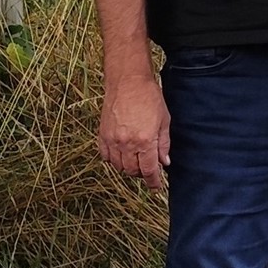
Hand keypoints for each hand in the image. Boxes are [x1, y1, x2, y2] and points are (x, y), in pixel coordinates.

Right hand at [98, 75, 170, 190]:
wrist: (128, 81)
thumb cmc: (149, 97)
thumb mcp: (164, 120)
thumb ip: (164, 144)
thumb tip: (165, 162)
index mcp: (145, 141)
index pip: (149, 170)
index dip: (153, 182)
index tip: (156, 186)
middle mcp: (127, 143)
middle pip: (133, 171)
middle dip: (142, 174)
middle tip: (148, 169)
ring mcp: (113, 140)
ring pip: (119, 166)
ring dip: (128, 168)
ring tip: (136, 160)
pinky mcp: (102, 134)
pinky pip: (106, 156)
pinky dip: (114, 160)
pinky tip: (122, 154)